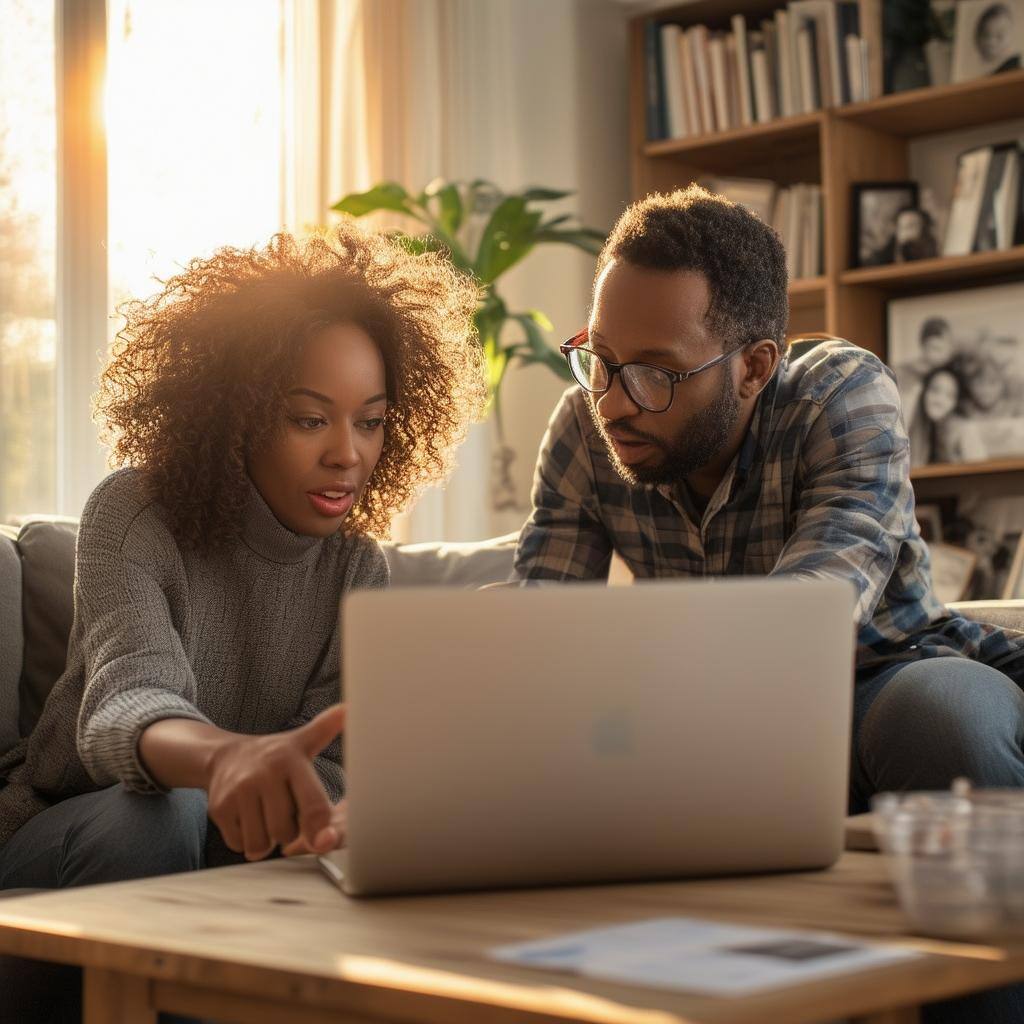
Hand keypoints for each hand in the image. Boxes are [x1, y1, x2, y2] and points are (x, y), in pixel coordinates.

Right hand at [204, 704, 344, 860]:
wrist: (225, 756)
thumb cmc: (275, 755)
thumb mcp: (302, 740)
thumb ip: (327, 729)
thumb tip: (349, 708)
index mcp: (291, 760)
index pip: (312, 805)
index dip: (320, 829)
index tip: (323, 841)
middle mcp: (264, 774)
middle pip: (285, 831)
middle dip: (289, 832)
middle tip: (286, 815)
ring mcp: (239, 791)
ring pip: (260, 842)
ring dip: (267, 841)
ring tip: (268, 819)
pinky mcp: (219, 808)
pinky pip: (238, 844)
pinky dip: (245, 842)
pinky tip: (249, 821)